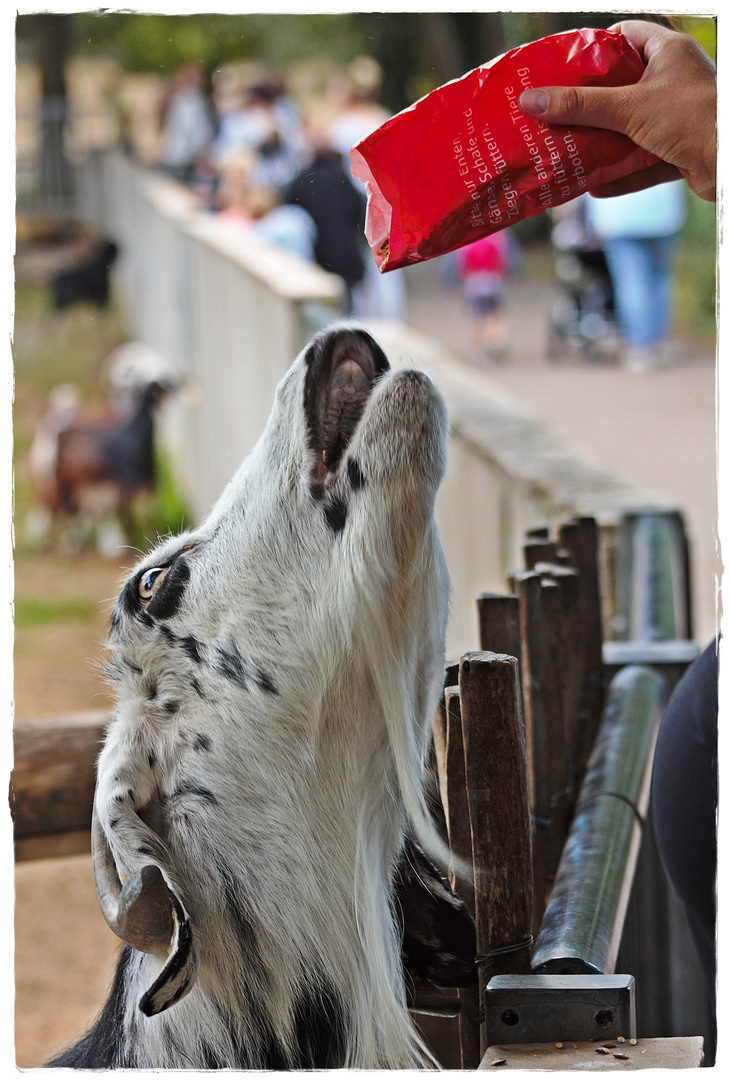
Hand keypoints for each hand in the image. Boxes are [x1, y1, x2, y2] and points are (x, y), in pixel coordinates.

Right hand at [518, 21, 716, 200]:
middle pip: (622, 88)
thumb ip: (580, 105)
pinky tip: (595, 188)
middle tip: (557, 113)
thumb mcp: (629, 107)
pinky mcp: (680, 152)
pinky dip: (621, 176)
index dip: (595, 50)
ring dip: (601, 144)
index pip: (626, 37)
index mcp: (668, 53)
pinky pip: (643, 164)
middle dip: (590, 105)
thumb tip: (531, 101)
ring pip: (630, 129)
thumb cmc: (692, 117)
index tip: (564, 68)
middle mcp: (673, 82)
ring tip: (568, 151)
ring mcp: (677, 118)